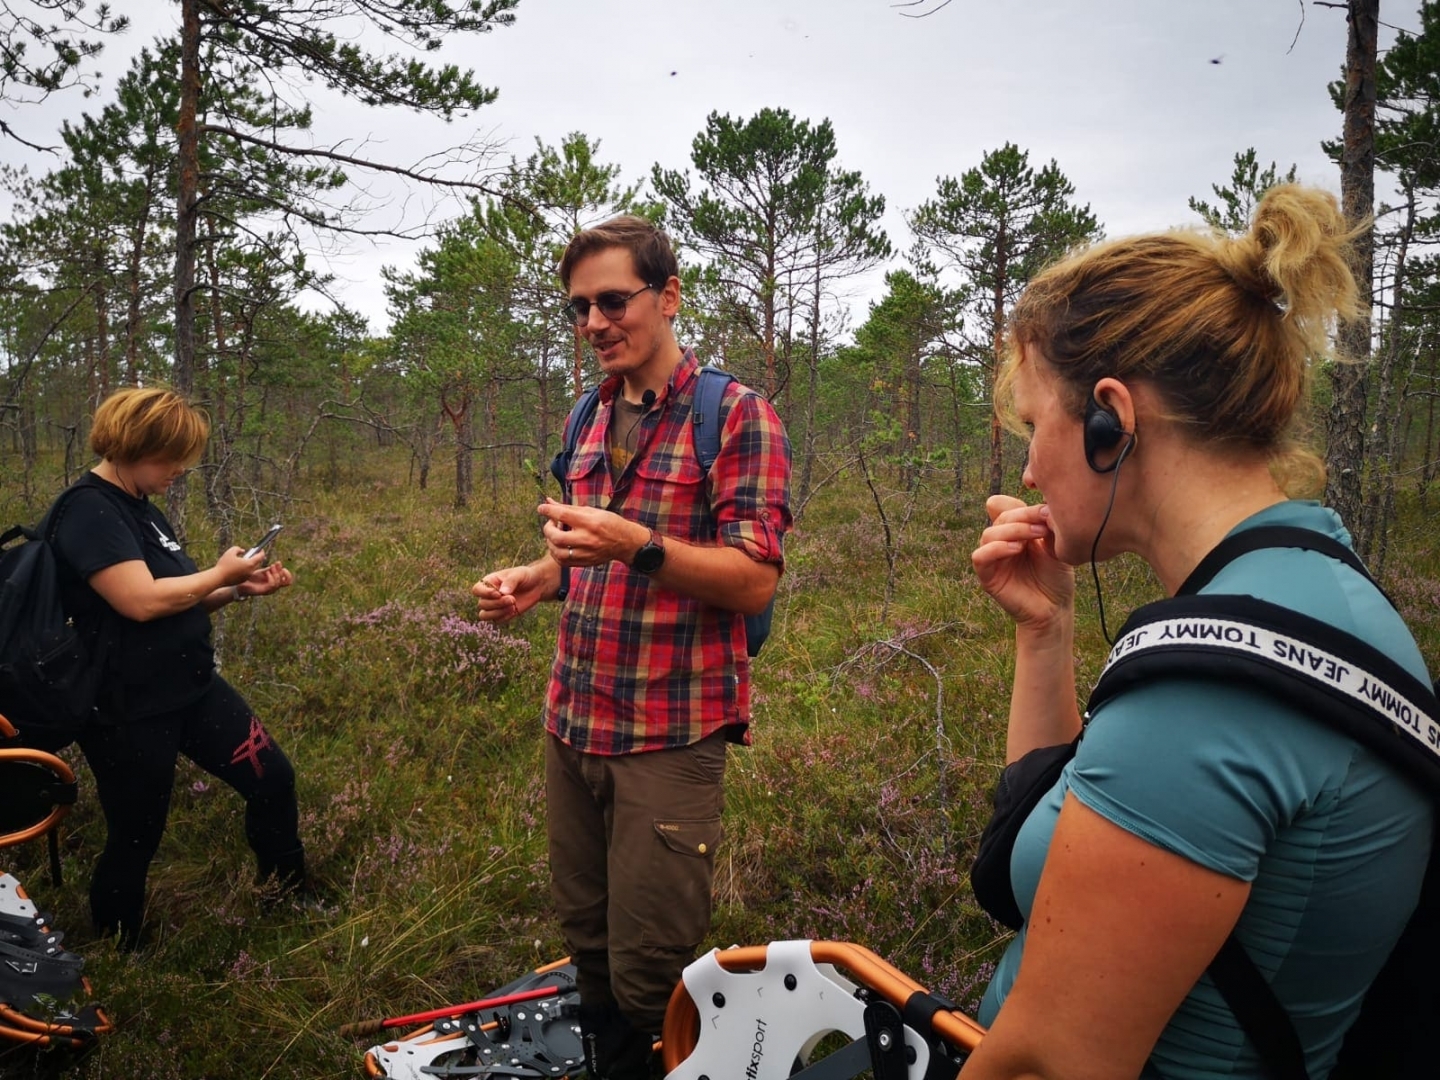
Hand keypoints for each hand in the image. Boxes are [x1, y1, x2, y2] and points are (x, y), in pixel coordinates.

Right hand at [217, 545, 267, 585]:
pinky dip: (245, 569)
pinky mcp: (242, 581)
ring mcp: (247, 577)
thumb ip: (238, 549)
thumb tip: (243, 551)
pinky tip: (238, 567)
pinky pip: (246, 573)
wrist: (218, 578)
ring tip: (243, 560)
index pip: (260, 557)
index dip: (261, 552)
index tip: (260, 549)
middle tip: (251, 553)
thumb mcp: (230, 552)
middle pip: (257, 563)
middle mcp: (251, 571)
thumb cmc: (224, 564)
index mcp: (250, 564)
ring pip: (251, 568)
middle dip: (255, 558)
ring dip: (249, 564)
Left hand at [241, 561, 293, 597]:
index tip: (278, 563)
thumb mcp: (263, 572)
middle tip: (275, 565)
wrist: (241, 583)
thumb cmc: (251, 578)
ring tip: (269, 567)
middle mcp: (274, 587)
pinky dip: (270, 577)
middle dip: (283, 572)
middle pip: (288, 582)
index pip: (288, 580)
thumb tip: (278, 562)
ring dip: (275, 573)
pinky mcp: (264, 591)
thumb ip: (271, 569)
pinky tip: (266, 572)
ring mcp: (270, 590)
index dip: (286, 571)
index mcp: (275, 582)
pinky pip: (272, 584)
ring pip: (279, 582)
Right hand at [473, 564, 548, 622]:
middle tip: (512, 599)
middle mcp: (488, 595)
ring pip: (484, 615)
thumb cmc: (525, 576)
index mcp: (488, 582)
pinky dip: (505, 617)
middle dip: (497, 603)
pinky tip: (515, 610)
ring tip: (513, 606)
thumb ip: (510, 582)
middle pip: (482, 604)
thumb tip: (502, 593)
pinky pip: (497, 621)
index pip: (476, 590)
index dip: (484, 593)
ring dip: (498, 613)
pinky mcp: (502, 614)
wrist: (536, 586)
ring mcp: (494, 606)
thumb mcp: (519, 574)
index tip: (498, 593)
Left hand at [536, 497, 646, 568]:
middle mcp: (586, 539)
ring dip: (550, 542)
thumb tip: (549, 501)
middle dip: (547, 528)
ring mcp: (585, 553)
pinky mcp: (584, 562)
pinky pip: (562, 561)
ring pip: (557, 551)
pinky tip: (559, 546)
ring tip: (555, 535)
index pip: (562, 515)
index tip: (541, 508)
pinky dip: (556, 552)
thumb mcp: (591, 511)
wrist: (625, 542)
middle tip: (551, 523)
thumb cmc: (609, 522)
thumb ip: (568, 508)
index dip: (547, 510)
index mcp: (589, 522)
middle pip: (556, 536)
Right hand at [971, 495, 1074, 629]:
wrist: (1055, 608)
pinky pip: (980, 557)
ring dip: (1012, 530)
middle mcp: (1001, 541)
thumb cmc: (1056, 577)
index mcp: (1015, 531)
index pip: (1008, 507)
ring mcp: (993, 558)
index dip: (1024, 506)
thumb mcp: (1056, 546)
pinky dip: (996, 549)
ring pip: (989, 533)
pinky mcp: (987, 576)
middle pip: (1000, 516)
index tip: (1048, 511)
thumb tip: (1044, 506)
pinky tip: (1016, 549)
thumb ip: (1046, 526)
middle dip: (1023, 517)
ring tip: (1035, 536)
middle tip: (1045, 523)